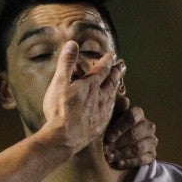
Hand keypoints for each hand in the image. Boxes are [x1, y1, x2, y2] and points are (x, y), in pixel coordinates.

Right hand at [40, 41, 123, 155]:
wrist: (64, 138)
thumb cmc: (60, 110)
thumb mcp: (59, 83)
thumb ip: (66, 63)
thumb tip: (72, 44)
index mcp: (91, 85)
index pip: (103, 69)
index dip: (107, 61)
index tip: (112, 55)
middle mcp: (100, 97)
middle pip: (112, 82)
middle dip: (116, 73)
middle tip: (122, 66)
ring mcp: (101, 112)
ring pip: (113, 97)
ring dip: (116, 88)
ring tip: (118, 84)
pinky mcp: (99, 125)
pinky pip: (110, 112)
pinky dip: (112, 105)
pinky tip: (110, 108)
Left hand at [104, 104, 156, 168]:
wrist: (115, 146)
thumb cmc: (110, 129)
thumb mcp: (109, 117)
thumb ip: (114, 107)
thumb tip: (124, 99)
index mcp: (138, 114)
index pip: (132, 116)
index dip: (120, 127)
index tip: (108, 138)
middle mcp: (147, 126)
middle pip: (135, 134)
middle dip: (118, 143)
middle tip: (105, 151)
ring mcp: (151, 141)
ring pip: (138, 147)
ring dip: (122, 153)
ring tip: (109, 158)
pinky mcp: (152, 154)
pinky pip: (143, 159)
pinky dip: (130, 162)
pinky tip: (118, 164)